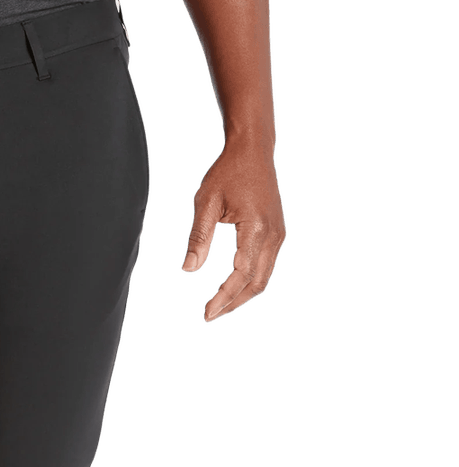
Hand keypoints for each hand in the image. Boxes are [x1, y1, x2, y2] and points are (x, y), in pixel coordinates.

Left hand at [181, 140, 285, 322]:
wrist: (252, 152)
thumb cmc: (226, 174)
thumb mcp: (205, 204)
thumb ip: (199, 238)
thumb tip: (188, 270)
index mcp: (255, 229)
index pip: (241, 274)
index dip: (224, 297)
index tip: (207, 313)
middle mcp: (273, 235)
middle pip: (256, 283)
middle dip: (233, 302)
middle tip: (210, 315)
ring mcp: (278, 234)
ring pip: (263, 277)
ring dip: (242, 295)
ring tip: (218, 306)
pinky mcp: (276, 233)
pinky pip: (265, 266)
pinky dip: (249, 281)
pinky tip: (231, 288)